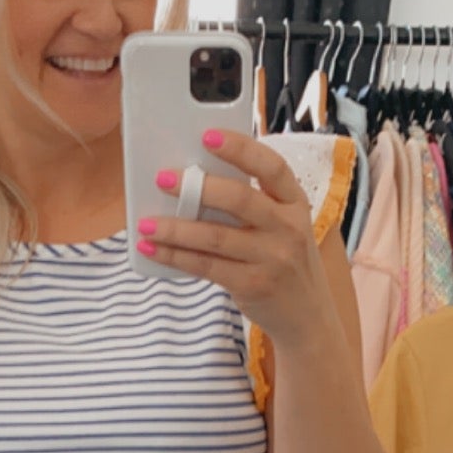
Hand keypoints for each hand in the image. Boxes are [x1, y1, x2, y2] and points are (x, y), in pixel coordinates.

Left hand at [138, 129, 331, 350]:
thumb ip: (251, 204)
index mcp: (294, 202)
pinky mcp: (253, 285)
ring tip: (145, 223)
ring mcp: (273, 258)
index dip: (240, 148)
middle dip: (197, 187)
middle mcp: (288, 228)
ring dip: (175, 229)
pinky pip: (206, 266)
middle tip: (163, 179)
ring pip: (215, 237)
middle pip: (239, 199)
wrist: (308, 316)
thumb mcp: (283, 226)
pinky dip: (175, 257)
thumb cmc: (285, 261)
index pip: (271, 166)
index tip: (207, 136)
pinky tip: (153, 249)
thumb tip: (193, 182)